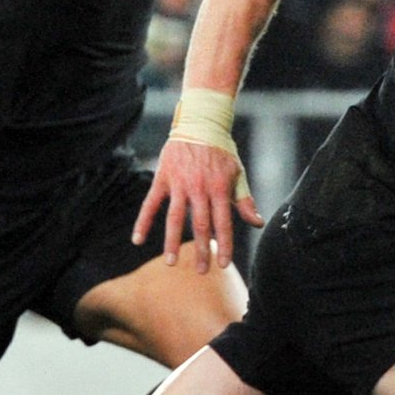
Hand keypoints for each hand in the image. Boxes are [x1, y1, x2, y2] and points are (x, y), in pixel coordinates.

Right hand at [133, 137, 260, 274]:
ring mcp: (179, 184)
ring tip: (171, 263)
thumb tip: (257, 223)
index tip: (223, 264)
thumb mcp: (237, 173)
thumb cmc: (221, 151)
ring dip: (172, 242)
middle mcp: (200, 188)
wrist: (200, 123)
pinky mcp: (163, 178)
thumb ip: (245, 200)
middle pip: (200, 225)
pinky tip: (137, 240)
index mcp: (220, 188)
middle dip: (201, 250)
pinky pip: (150, 203)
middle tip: (201, 271)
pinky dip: (143, 221)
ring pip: (175, 218)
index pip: (223, 223)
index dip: (224, 245)